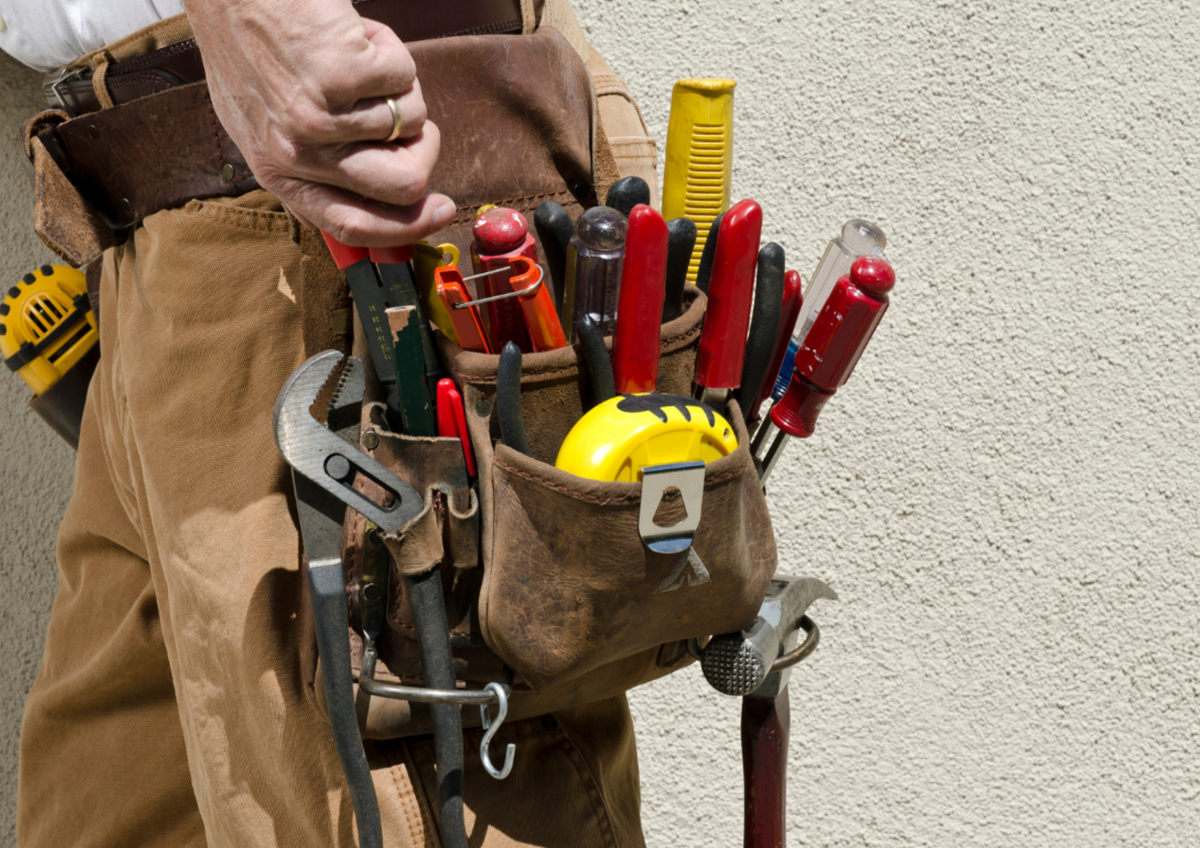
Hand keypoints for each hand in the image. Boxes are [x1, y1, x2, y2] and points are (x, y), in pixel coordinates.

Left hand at [183, 0, 454, 245]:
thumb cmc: (250, 41)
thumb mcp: (264, 122)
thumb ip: (312, 167)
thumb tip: (371, 204)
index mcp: (277, 172)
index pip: (352, 225)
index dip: (407, 226)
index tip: (442, 211)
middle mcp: (298, 154)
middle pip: (404, 185)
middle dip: (424, 150)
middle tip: (414, 120)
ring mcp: (321, 116)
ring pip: (411, 121)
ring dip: (397, 84)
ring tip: (354, 55)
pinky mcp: (344, 74)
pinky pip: (406, 76)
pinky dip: (389, 49)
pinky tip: (352, 34)